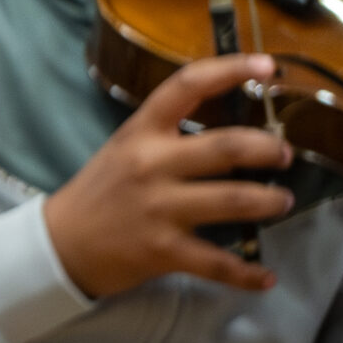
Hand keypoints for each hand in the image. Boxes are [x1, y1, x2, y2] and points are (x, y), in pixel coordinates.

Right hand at [42, 53, 292, 298]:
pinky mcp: (164, 250)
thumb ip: (167, 135)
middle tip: (283, 155)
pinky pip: (218, 263)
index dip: (230, 70)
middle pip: (227, 147)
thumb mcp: (125, 148)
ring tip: (282, 202)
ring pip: (235, 201)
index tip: (266, 65)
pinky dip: (248, 274)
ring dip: (270, 201)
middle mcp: (151, 165)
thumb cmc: (100, 191)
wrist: (59, 243)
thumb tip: (230, 127)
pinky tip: (265, 277)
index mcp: (140, 133)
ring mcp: (159, 209)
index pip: (186, 87)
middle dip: (268, 149)